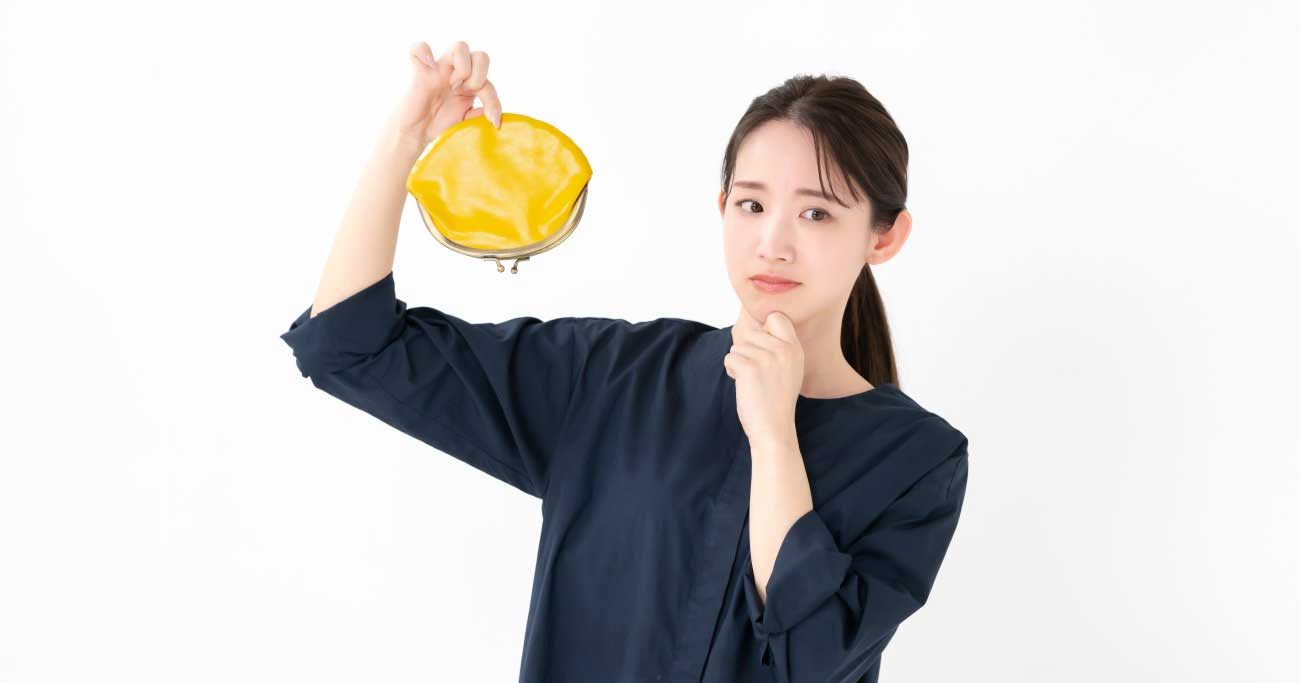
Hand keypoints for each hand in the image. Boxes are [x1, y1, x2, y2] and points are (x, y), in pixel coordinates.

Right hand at [391, 40, 502, 148]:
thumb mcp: (466, 121)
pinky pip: (418, 48)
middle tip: (465, 93)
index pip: (489, 82)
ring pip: (460, 46)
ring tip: (453, 86)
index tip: (492, 120)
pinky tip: (430, 67)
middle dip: (478, 78)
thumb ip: (481, 115)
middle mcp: (457, 71)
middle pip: (481, 56)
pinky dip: (424, 52)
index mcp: (470, 83)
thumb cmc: (440, 124)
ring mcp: (440, 68)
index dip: (494, 101)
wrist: (418, 132)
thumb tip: (497, 116)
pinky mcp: (421, 72)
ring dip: (463, 67)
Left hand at [723, 308, 804, 446]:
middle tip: (758, 375)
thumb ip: (778, 348)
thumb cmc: (776, 401)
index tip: (761, 348)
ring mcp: (767, 358)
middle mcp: (783, 350)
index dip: (763, 329)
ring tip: (753, 383)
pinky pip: (730, 358)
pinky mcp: (750, 368)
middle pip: (751, 334)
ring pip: (738, 347)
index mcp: (795, 349)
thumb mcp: (788, 370)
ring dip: (739, 364)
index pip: (776, 317)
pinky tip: (744, 385)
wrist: (773, 429)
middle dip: (747, 352)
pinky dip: (731, 371)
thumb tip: (756, 326)